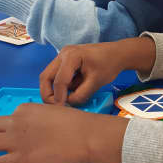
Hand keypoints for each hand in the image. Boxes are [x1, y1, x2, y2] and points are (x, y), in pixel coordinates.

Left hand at [0, 101, 127, 162]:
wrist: (86, 136)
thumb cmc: (79, 125)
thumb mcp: (56, 113)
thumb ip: (42, 120)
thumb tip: (41, 132)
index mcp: (26, 109)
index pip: (8, 117)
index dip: (6, 128)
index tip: (10, 137)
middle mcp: (16, 122)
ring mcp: (15, 140)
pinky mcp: (18, 160)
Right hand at [40, 37, 156, 104]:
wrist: (116, 54)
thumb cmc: (109, 64)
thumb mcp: (96, 82)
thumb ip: (81, 95)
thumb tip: (68, 104)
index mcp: (71, 56)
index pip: (59, 81)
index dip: (59, 97)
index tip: (63, 109)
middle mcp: (63, 54)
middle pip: (46, 77)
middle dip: (48, 94)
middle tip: (56, 107)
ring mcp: (63, 56)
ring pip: (49, 76)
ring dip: (54, 90)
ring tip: (65, 100)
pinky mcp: (65, 60)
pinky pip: (57, 75)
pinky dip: (61, 85)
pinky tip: (72, 91)